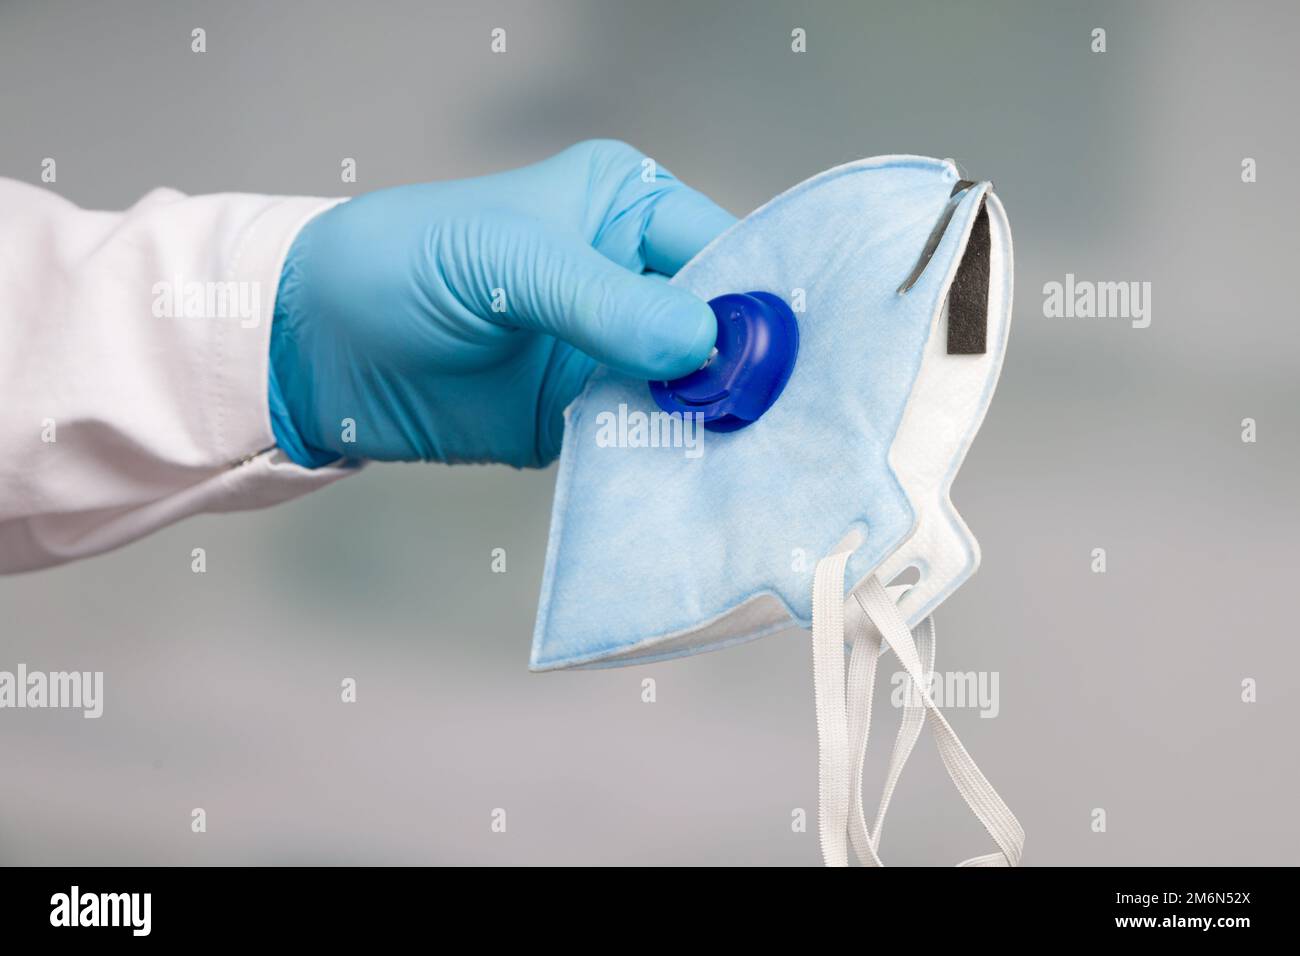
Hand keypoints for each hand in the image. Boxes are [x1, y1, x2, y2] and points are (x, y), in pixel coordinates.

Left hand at [268, 139, 734, 466]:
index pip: (722, 254)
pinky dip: (664, 466)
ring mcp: (611, 358)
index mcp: (628, 212)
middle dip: (744, 377)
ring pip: (691, 396)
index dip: (753, 307)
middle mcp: (632, 283)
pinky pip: (642, 446)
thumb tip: (702, 344)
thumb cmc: (399, 263)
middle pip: (720, 333)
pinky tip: (693, 487)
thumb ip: (602, 301)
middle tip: (778, 426)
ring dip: (711, 429)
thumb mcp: (505, 259)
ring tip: (752, 465)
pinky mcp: (582, 422)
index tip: (783, 365)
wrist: (315, 350)